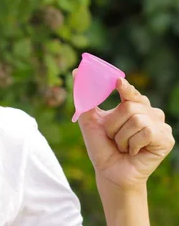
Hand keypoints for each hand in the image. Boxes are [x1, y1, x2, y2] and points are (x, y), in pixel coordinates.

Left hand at [76, 73, 174, 189]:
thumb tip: (76, 72)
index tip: (117, 81)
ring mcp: (160, 125)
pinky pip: (146, 132)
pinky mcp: (166, 139)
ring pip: (136, 119)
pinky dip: (133, 144)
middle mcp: (150, 113)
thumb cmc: (101, 146)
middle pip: (129, 106)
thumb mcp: (90, 120)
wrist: (109, 172)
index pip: (130, 92)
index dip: (125, 87)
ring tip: (123, 146)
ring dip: (121, 137)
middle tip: (113, 138)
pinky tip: (133, 152)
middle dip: (114, 125)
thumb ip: (85, 97)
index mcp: (134, 106)